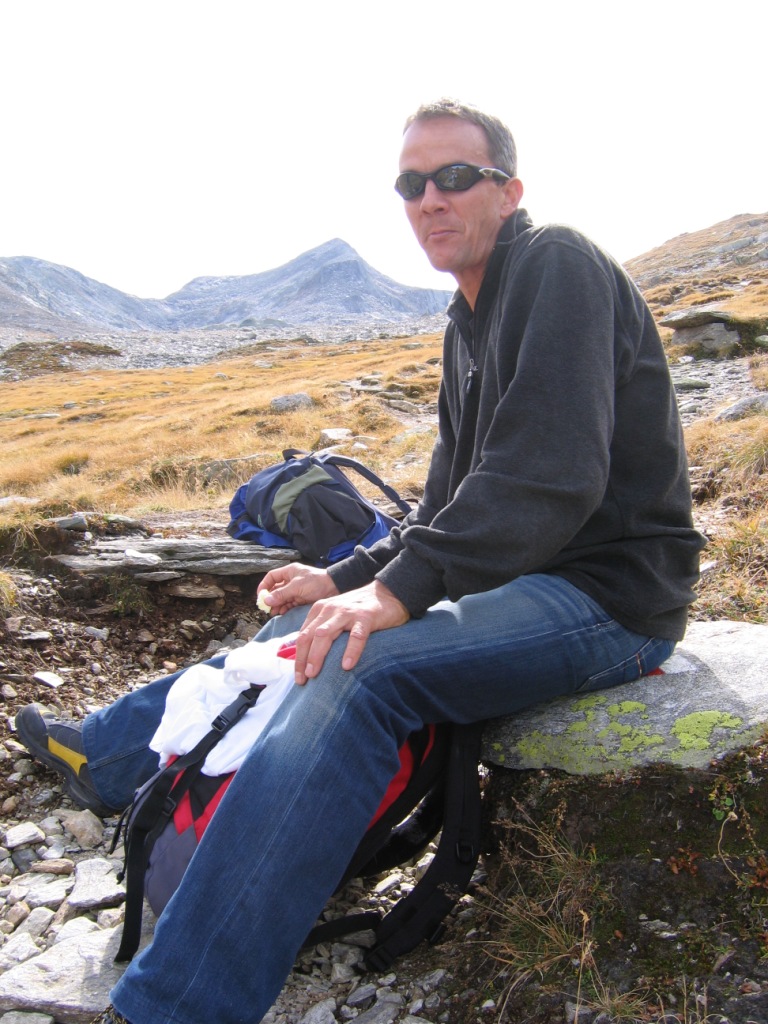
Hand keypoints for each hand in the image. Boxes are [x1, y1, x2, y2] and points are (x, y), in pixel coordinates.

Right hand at [257, 564, 338, 614]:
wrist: (334, 587)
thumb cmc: (316, 582)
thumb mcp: (297, 587)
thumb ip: (281, 594)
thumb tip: (266, 601)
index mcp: (289, 572)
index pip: (271, 577)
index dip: (264, 585)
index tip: (260, 596)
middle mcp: (290, 580)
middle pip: (275, 589)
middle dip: (270, 598)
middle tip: (266, 608)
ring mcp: (295, 590)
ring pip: (281, 598)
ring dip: (277, 605)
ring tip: (274, 612)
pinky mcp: (300, 598)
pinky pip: (289, 603)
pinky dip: (284, 608)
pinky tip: (281, 613)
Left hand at [293, 580, 409, 683]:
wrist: (387, 594)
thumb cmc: (359, 610)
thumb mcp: (336, 616)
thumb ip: (322, 629)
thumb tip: (307, 657)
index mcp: (320, 610)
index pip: (302, 636)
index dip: (297, 657)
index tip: (298, 676)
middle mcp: (330, 609)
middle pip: (309, 636)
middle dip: (302, 659)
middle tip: (302, 680)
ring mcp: (347, 612)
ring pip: (325, 635)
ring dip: (316, 655)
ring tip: (313, 674)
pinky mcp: (366, 617)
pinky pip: (356, 636)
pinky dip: (350, 651)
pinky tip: (346, 666)